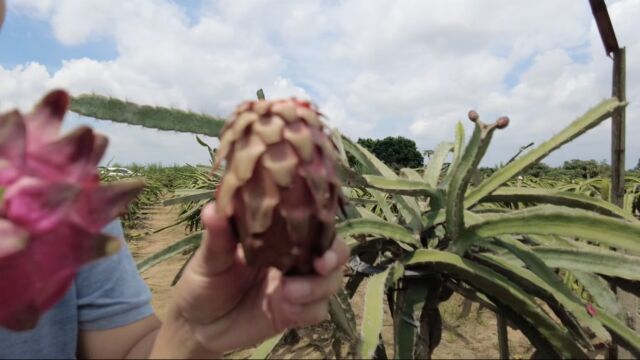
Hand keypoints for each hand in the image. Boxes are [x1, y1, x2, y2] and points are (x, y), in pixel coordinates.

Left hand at [151, 203, 348, 357]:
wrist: (197, 325)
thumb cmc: (203, 282)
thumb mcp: (208, 258)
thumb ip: (217, 237)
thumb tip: (213, 208)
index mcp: (277, 237)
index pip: (312, 223)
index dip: (324, 224)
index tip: (319, 230)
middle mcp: (293, 258)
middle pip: (334, 251)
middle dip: (334, 257)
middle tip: (319, 266)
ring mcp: (296, 286)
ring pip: (330, 282)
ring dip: (318, 287)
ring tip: (288, 293)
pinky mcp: (294, 313)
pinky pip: (318, 310)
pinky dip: (308, 309)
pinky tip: (286, 309)